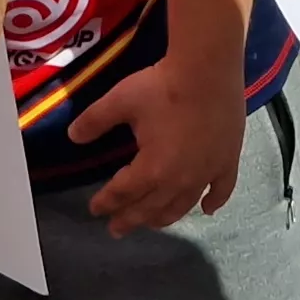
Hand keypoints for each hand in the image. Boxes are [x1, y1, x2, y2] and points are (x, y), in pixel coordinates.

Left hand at [68, 58, 243, 232]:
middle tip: (117, 229)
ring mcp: (207, 174)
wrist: (208, 70)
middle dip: (131, 219)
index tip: (95, 210)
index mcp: (152, 169)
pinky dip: (214, 203)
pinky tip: (207, 210)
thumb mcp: (120, 101)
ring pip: (183, 205)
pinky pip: (221, 190)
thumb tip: (72, 136)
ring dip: (164, 217)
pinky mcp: (228, 161)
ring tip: (152, 223)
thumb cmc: (162, 86)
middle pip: (151, 208)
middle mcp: (179, 181)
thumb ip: (94, 121)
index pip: (123, 193)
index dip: (107, 202)